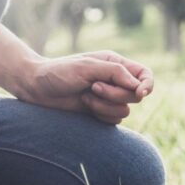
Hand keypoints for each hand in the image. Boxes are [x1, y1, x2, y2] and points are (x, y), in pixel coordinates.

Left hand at [14, 51, 153, 124]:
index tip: (140, 93)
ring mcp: (109, 98)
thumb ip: (116, 73)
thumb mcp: (88, 67)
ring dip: (105, 106)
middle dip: (115, 95)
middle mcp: (115, 81)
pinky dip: (101, 115)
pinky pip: (114, 120)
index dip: (147, 85)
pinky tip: (85, 107)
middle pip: (135, 95)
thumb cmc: (60, 73)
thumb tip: (139, 87)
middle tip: (94, 88)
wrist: (36, 89)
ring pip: (125, 110)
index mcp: (116, 64)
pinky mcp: (100, 112)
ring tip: (86, 98)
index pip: (145, 75)